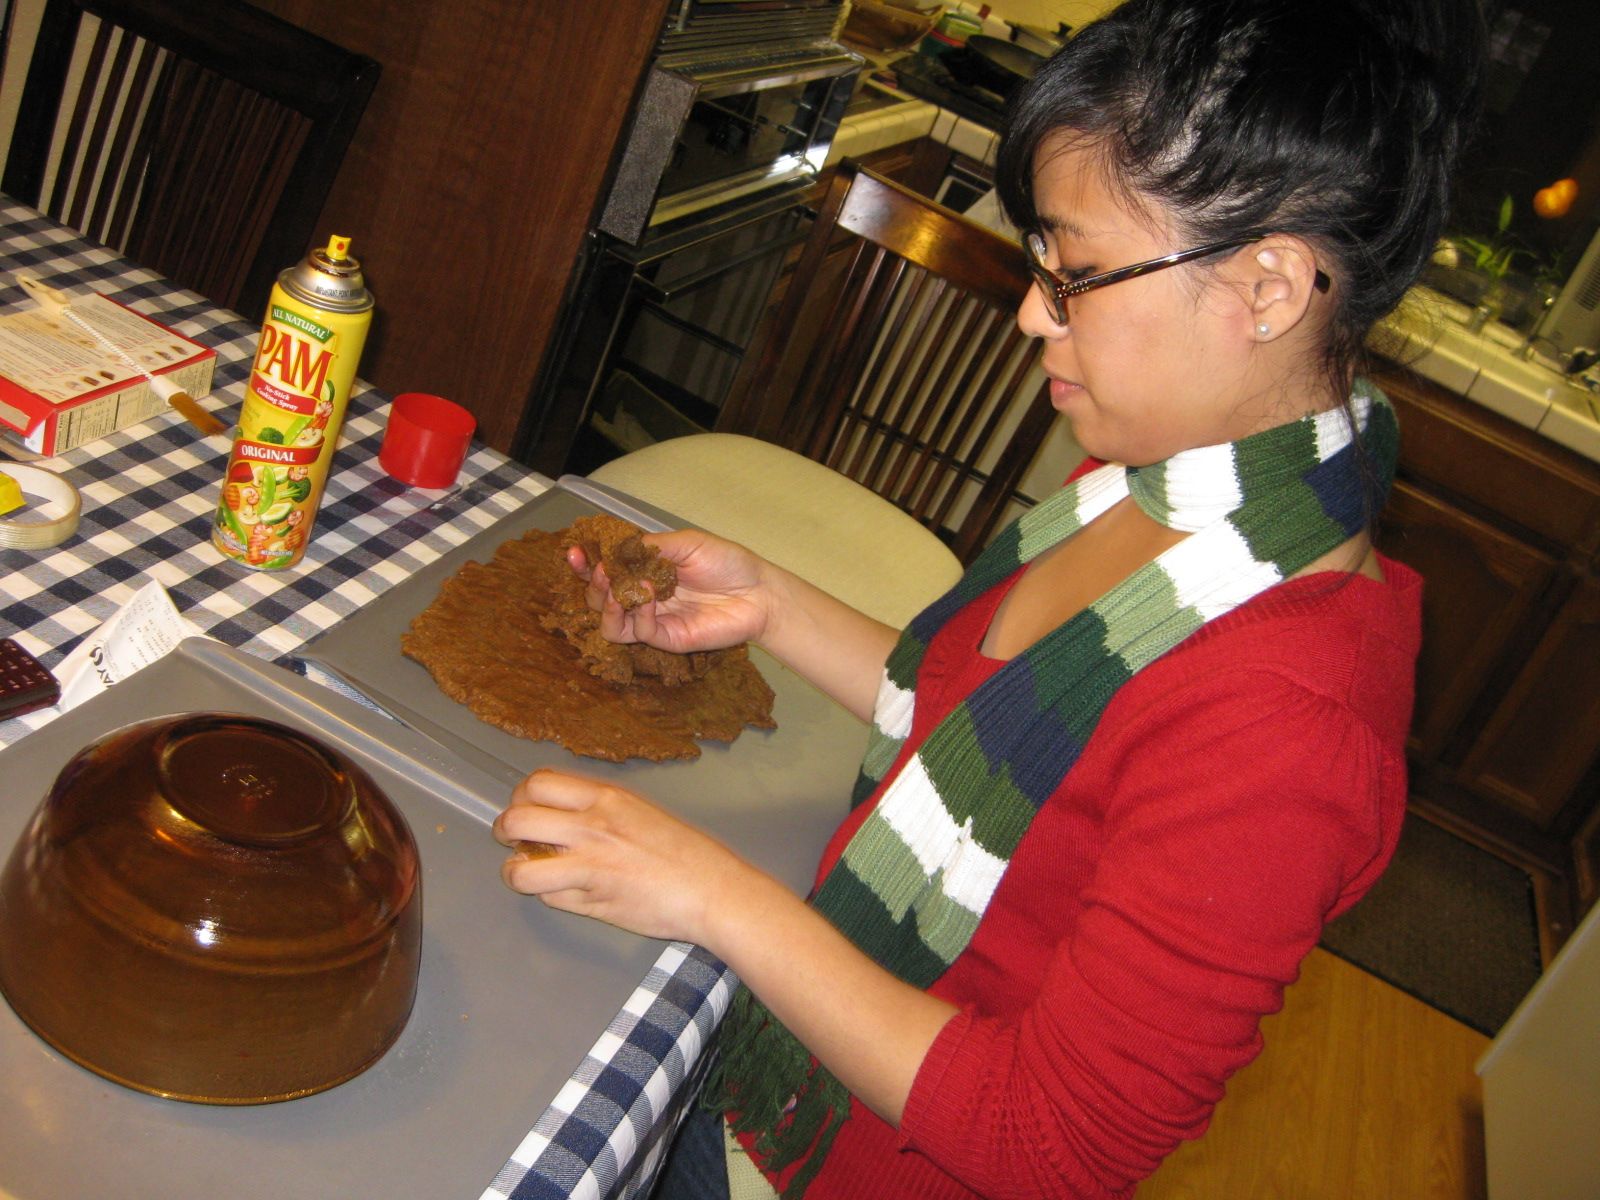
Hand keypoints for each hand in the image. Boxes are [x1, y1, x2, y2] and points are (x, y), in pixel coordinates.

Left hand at [493, 768, 754, 944]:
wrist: (713, 889)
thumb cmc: (686, 853)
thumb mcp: (640, 812)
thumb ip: (599, 811)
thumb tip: (561, 817)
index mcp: (606, 797)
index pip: (539, 783)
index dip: (522, 797)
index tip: (527, 809)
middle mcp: (592, 825)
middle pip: (518, 817)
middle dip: (506, 830)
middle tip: (514, 841)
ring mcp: (589, 864)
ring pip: (520, 867)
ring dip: (515, 871)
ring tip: (525, 872)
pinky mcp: (593, 899)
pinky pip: (548, 896)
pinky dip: (546, 894)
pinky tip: (561, 892)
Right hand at [566, 528, 772, 653]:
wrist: (758, 592)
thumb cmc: (727, 563)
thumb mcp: (685, 543)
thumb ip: (651, 547)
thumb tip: (617, 554)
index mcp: (645, 572)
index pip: (606, 572)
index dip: (585, 566)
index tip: (573, 553)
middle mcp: (644, 597)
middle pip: (599, 599)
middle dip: (592, 585)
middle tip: (601, 572)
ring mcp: (654, 620)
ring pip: (609, 624)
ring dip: (605, 605)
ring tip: (617, 589)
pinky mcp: (666, 638)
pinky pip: (636, 632)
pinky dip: (636, 614)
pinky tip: (649, 596)